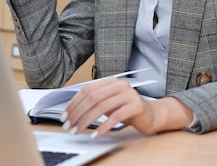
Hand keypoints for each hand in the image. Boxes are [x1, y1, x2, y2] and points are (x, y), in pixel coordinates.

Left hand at [61, 77, 193, 137]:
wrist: (151, 115)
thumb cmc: (127, 110)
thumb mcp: (109, 104)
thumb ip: (95, 103)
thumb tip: (71, 111)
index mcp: (111, 81)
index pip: (87, 90)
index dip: (74, 103)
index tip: (65, 116)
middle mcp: (120, 85)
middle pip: (93, 98)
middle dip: (78, 113)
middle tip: (69, 126)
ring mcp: (129, 94)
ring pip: (102, 107)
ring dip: (87, 120)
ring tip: (78, 131)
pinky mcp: (136, 105)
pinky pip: (116, 116)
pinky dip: (104, 126)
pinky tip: (96, 134)